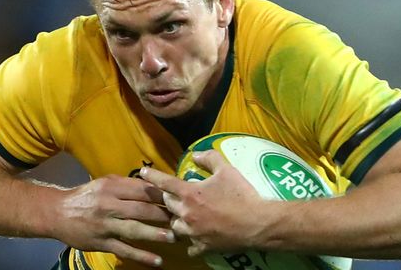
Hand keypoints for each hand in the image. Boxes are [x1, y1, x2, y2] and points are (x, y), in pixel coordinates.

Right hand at [54, 174, 174, 266]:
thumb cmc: (87, 196)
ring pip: (134, 229)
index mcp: (112, 186)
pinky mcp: (101, 243)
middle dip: (164, 214)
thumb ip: (128, 185)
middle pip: (142, 209)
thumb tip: (155, 186)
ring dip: (156, 234)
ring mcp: (105, 225)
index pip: (142, 190)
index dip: (162, 195)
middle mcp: (109, 204)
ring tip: (174, 237)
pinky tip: (157, 260)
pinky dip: (142, 256)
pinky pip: (124, 249)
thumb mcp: (105, 183)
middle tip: (182, 218)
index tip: (178, 199)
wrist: (57, 212)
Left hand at [140, 150, 267, 256]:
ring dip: (177, 219)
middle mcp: (186, 213)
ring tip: (184, 215)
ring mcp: (193, 232)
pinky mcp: (202, 246)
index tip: (143, 173)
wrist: (257, 223)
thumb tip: (195, 154)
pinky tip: (195, 237)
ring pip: (174, 226)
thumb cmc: (241, 194)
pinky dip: (190, 241)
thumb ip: (209, 158)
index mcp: (190, 193)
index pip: (165, 182)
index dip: (152, 176)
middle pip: (168, 204)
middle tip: (175, 194)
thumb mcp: (227, 169)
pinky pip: (189, 246)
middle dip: (169, 198)